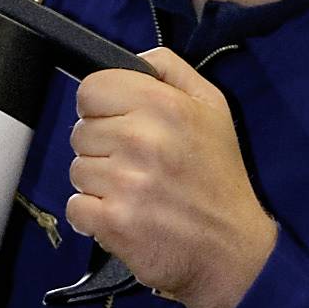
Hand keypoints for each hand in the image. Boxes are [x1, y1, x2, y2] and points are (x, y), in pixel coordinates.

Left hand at [67, 48, 276, 307]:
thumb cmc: (219, 177)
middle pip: (81, 131)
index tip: (120, 124)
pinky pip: (75, 206)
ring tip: (136, 192)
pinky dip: (93, 215)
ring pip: (77, 170)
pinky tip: (124, 215)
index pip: (91, 88)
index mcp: (163, 104)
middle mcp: (142, 138)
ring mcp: (125, 182)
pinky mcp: (113, 221)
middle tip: (137, 165)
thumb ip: (171, 70)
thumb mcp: (212, 107)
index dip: (101, 107)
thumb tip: (135, 58)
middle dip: (102, 148)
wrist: (233, 249)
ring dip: (99, 183)